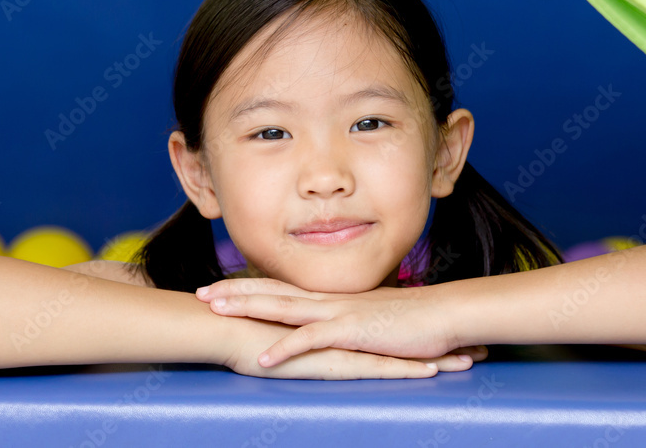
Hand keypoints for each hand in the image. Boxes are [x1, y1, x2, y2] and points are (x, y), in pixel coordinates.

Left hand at [197, 278, 487, 368]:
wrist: (445, 315)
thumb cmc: (413, 320)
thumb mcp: (372, 318)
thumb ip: (350, 320)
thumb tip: (334, 327)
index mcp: (333, 297)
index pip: (283, 288)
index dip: (250, 286)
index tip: (221, 286)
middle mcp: (330, 300)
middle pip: (273, 292)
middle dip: (235, 292)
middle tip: (200, 292)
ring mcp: (338, 314)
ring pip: (283, 308)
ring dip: (247, 309)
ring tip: (216, 312)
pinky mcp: (351, 333)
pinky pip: (311, 342)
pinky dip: (284, 350)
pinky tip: (261, 360)